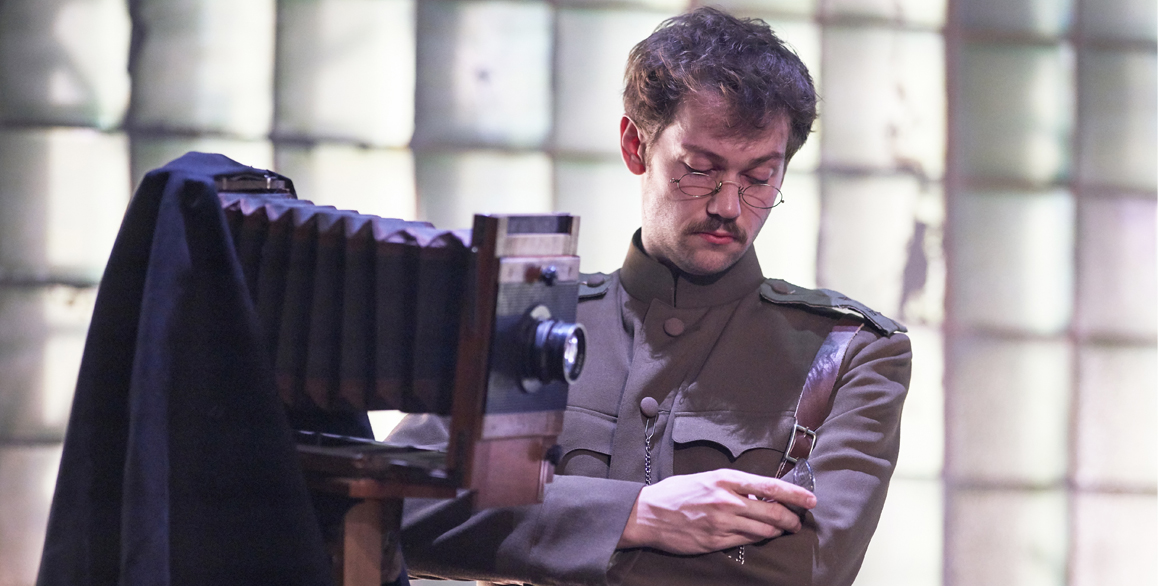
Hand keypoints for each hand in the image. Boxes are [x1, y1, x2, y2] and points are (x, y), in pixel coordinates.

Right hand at [617, 468, 815, 554]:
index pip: (769, 487)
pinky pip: (745, 541)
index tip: (811, 499)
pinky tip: (758, 536)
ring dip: (776, 531)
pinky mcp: (715, 541)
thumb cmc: (676, 493)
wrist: (647, 514)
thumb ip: (732, 485)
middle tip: (797, 521)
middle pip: (772, 513)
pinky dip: (756, 539)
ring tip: (780, 530)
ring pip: (762, 531)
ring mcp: (721, 523)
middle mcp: (726, 501)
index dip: (795, 494)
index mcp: (724, 480)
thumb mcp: (706, 478)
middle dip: (791, 519)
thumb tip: (759, 494)